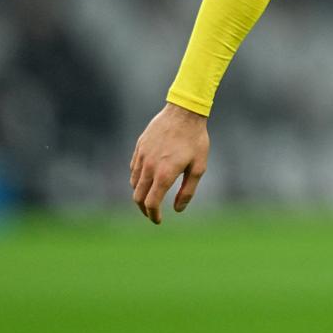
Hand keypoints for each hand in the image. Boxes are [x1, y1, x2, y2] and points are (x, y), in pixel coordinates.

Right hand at [130, 102, 209, 223]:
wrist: (184, 111)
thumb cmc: (195, 139)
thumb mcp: (198, 167)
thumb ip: (187, 191)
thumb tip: (177, 209)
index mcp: (164, 174)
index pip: (151, 203)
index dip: (153, 215)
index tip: (158, 220)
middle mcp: (149, 167)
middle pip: (138, 196)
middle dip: (144, 209)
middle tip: (152, 213)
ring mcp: (142, 155)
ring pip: (134, 182)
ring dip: (140, 194)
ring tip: (150, 197)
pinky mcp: (140, 146)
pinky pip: (133, 168)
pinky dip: (137, 179)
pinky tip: (146, 179)